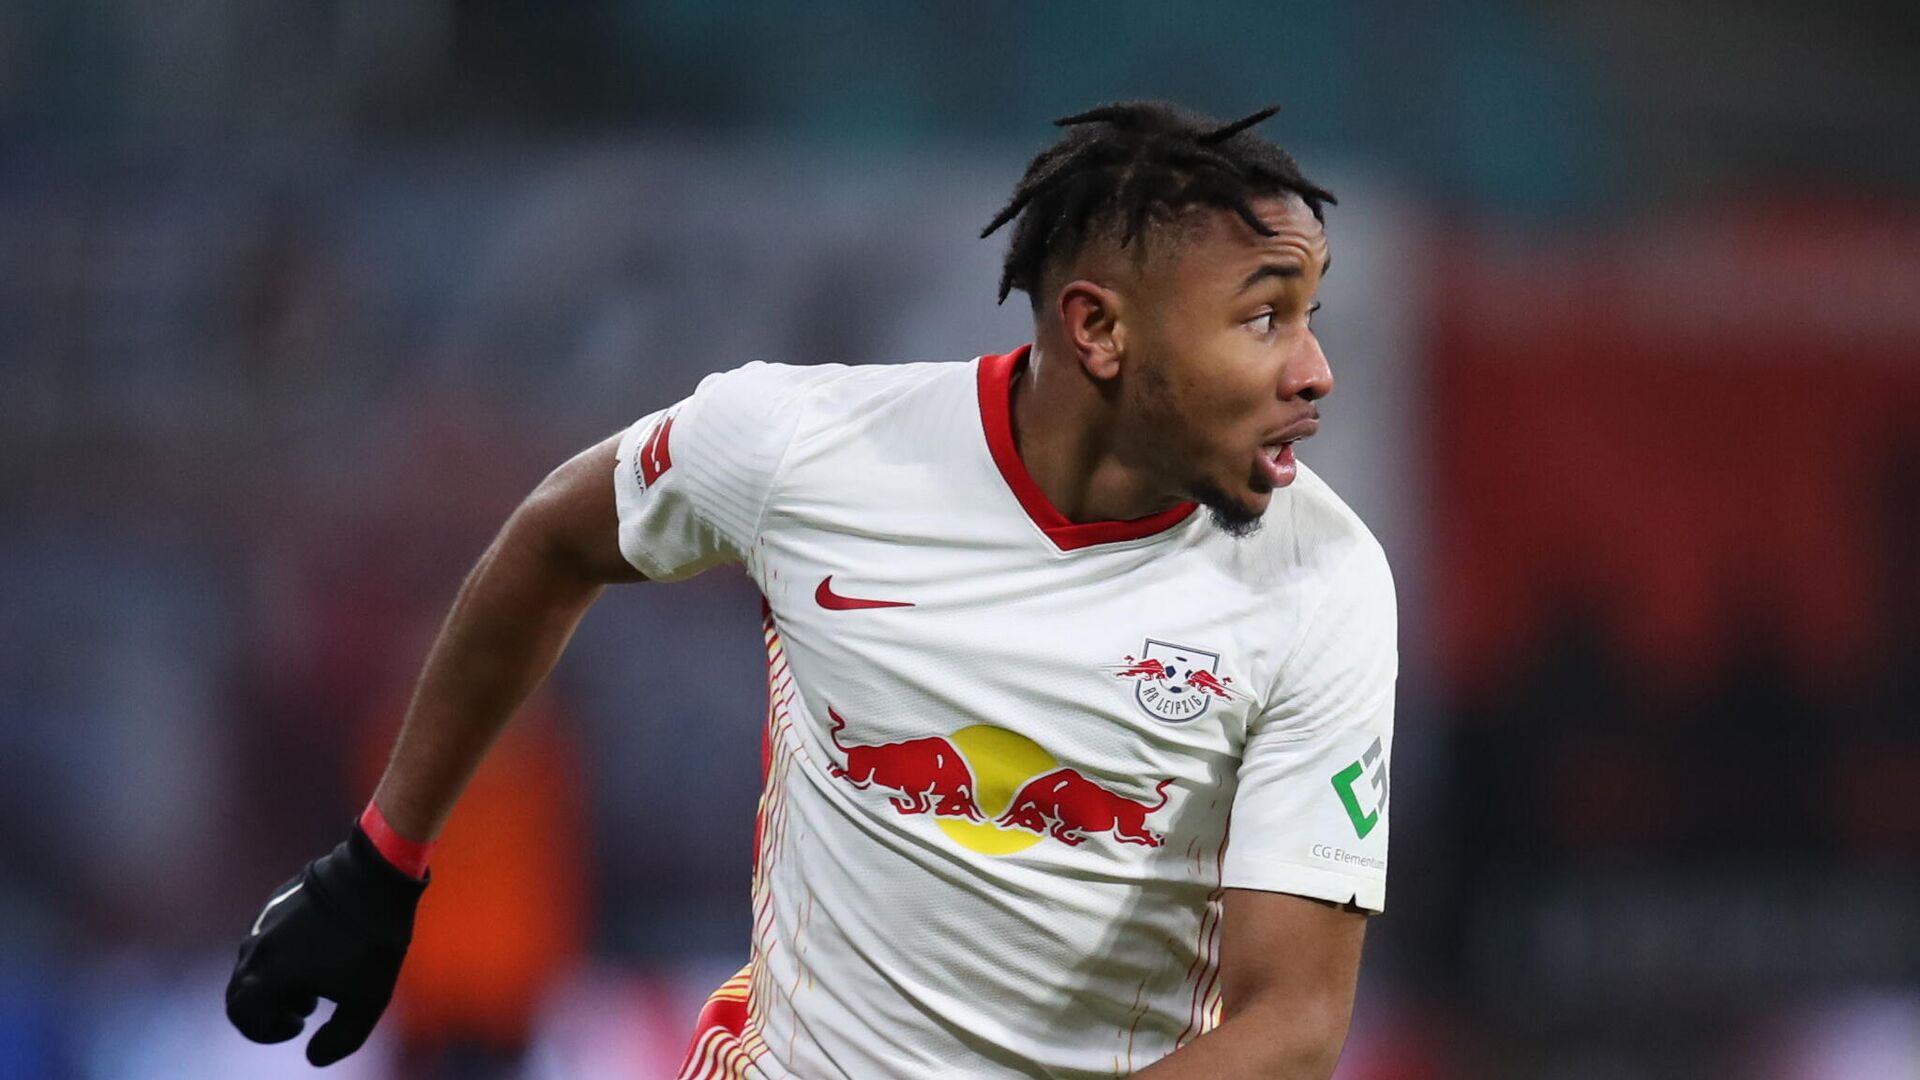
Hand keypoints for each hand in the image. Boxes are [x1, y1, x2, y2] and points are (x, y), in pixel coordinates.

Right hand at [225, 827, 428, 1065]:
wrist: (376, 874)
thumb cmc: (372, 940)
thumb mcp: (366, 1001)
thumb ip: (338, 1040)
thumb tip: (314, 1056)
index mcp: (268, 972)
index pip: (241, 1014)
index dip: (264, 1031)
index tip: (299, 1024)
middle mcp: (256, 945)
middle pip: (242, 990)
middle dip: (270, 1007)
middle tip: (308, 1005)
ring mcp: (264, 918)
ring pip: (255, 962)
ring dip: (278, 979)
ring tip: (320, 977)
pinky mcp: (277, 898)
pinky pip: (268, 935)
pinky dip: (284, 953)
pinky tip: (322, 946)